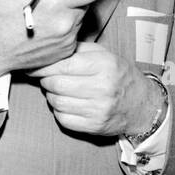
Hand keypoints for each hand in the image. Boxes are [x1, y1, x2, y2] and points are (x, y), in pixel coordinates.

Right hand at [0, 0, 99, 78]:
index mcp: (55, 5)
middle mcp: (65, 24)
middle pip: (87, 0)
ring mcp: (66, 40)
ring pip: (80, 15)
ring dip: (71, 8)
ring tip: (50, 5)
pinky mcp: (66, 51)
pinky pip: (74, 32)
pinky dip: (65, 25)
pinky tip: (48, 22)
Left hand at [29, 42, 160, 137]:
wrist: (141, 104)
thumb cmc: (117, 75)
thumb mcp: (104, 55)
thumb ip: (78, 49)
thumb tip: (50, 49)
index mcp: (104, 66)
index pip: (64, 65)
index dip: (43, 66)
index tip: (34, 66)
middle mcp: (103, 88)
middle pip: (57, 84)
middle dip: (46, 80)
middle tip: (47, 77)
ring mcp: (99, 109)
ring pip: (57, 102)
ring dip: (51, 95)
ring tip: (57, 90)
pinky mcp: (95, 126)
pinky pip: (63, 118)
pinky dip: (58, 110)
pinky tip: (65, 103)